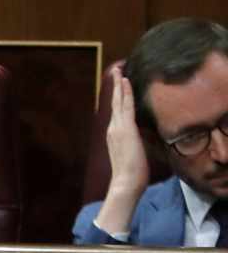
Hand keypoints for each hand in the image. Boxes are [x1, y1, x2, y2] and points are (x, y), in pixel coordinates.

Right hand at [97, 68, 150, 237]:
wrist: (125, 182)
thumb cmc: (131, 174)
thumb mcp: (132, 154)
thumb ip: (133, 143)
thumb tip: (139, 138)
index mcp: (114, 135)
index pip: (117, 112)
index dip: (118, 97)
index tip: (120, 84)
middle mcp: (113, 129)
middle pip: (115, 103)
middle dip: (116, 86)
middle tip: (116, 70)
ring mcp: (118, 128)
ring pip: (119, 102)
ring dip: (120, 85)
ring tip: (120, 71)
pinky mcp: (125, 128)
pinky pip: (126, 106)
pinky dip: (126, 93)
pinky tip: (126, 82)